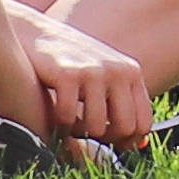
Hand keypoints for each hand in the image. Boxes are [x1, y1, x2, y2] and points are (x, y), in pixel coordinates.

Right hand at [13, 6, 153, 150]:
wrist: (35, 34)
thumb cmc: (71, 64)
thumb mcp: (104, 78)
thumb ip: (122, 106)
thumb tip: (140, 144)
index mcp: (131, 73)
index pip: (143, 122)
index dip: (126, 141)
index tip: (108, 143)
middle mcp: (118, 71)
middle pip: (124, 128)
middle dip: (104, 140)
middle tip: (86, 133)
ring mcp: (93, 71)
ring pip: (96, 127)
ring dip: (78, 133)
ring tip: (69, 121)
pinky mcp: (67, 74)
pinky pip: (68, 118)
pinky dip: (59, 124)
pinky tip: (54, 114)